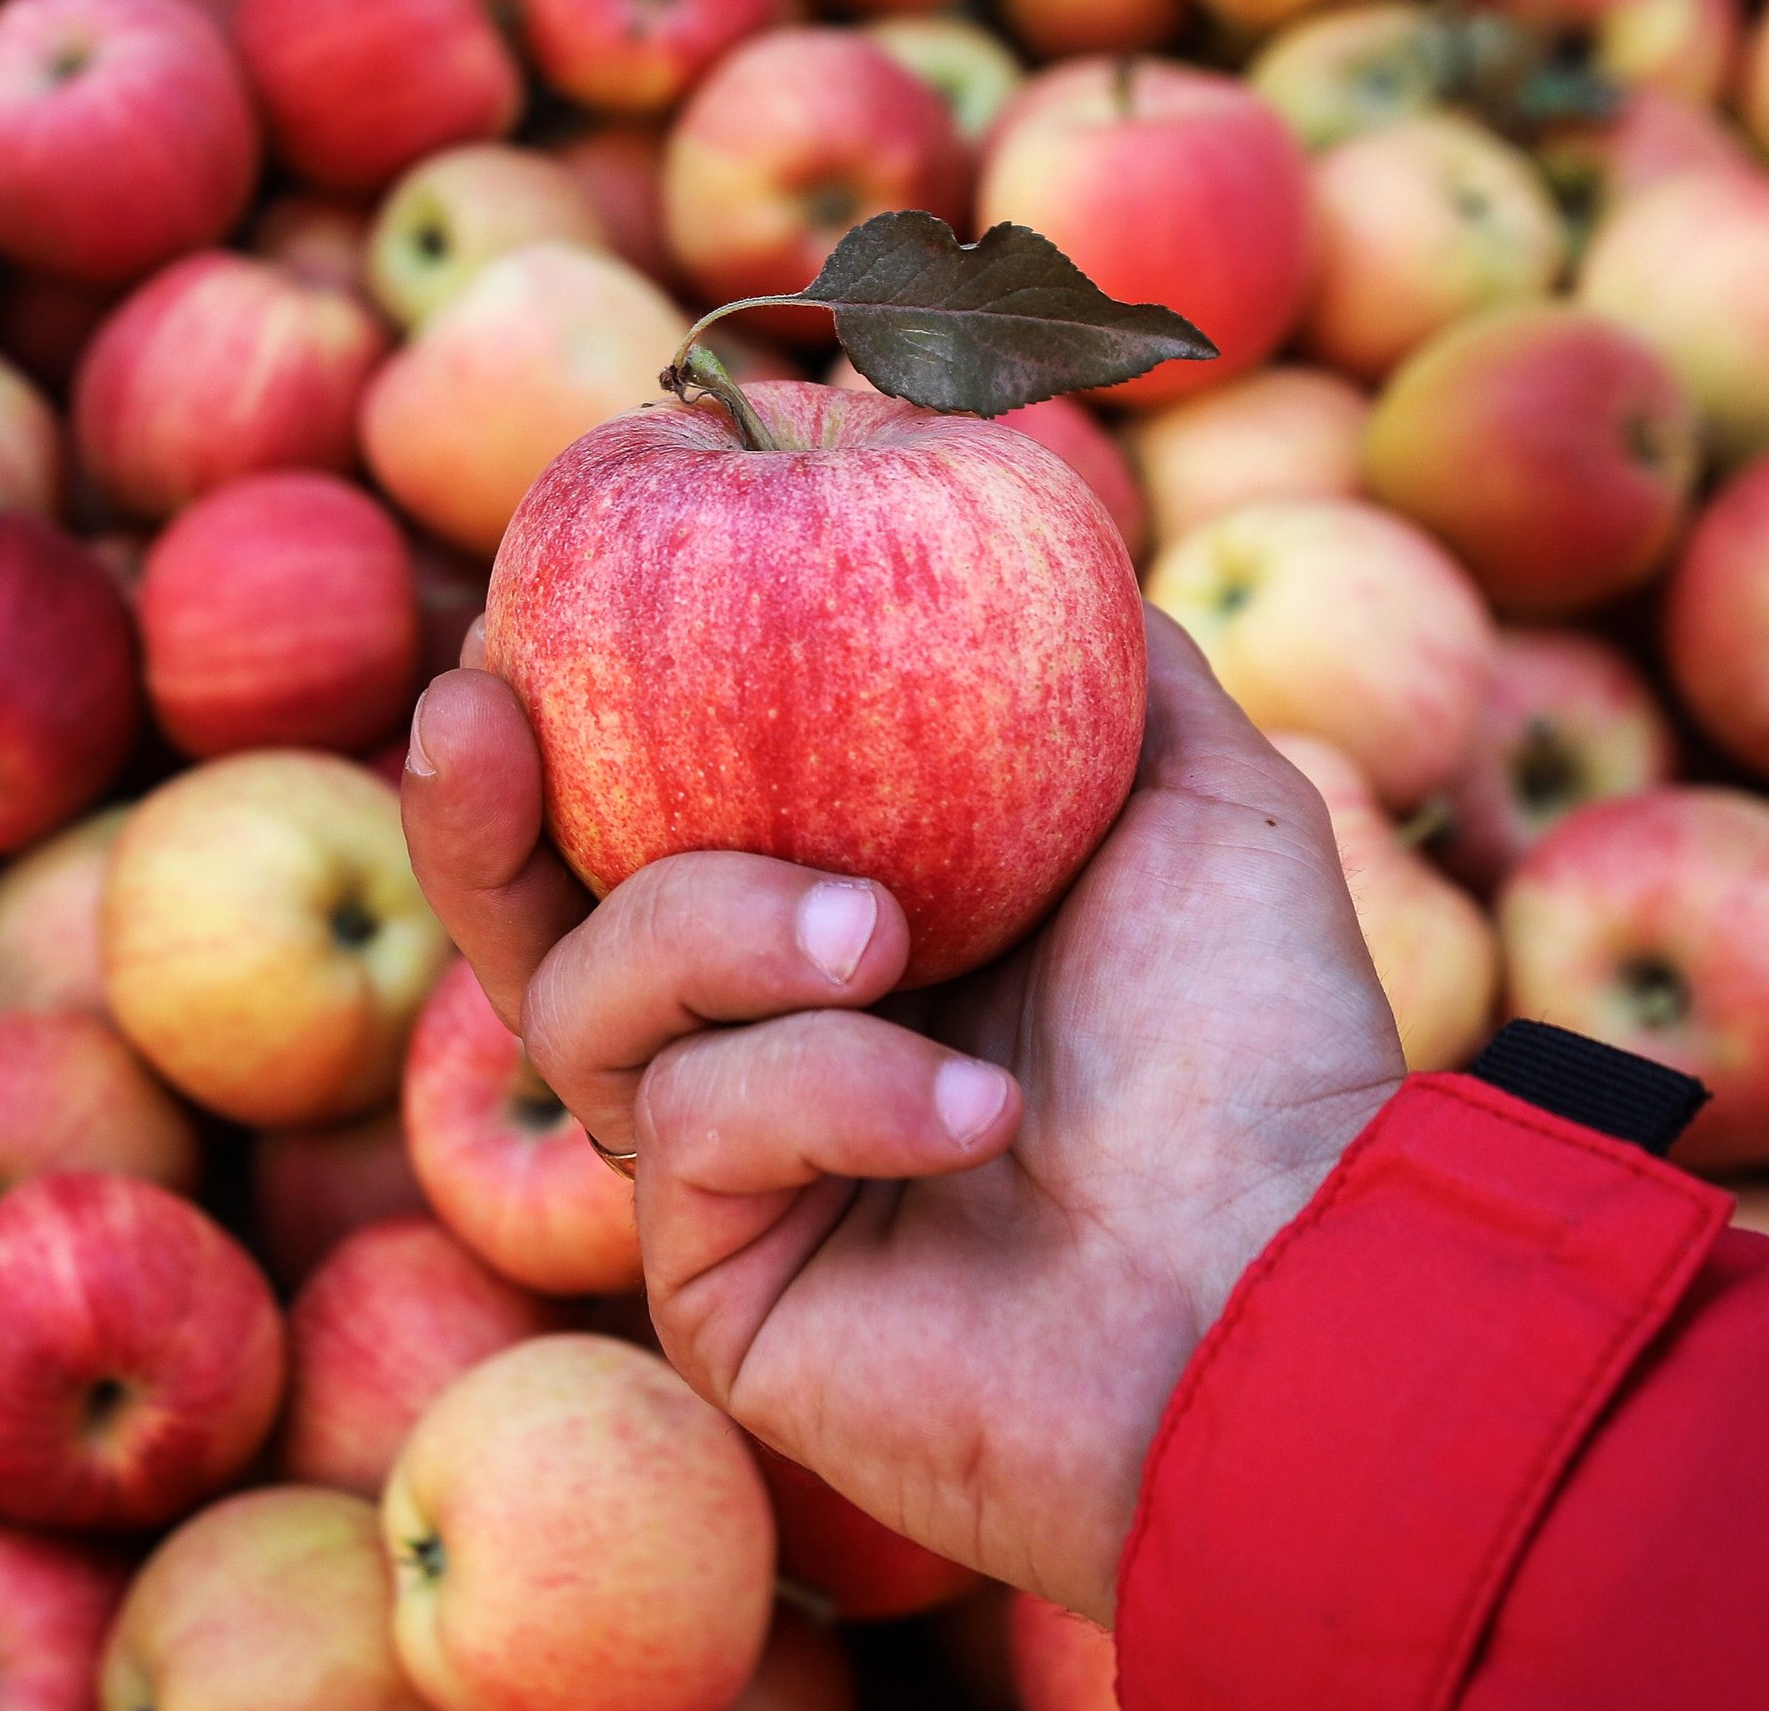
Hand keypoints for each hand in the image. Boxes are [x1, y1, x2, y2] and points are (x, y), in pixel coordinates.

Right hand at [400, 604, 1404, 1620]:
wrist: (1297, 1284)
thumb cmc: (1259, 1042)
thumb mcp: (1195, 787)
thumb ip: (1086, 644)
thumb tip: (1002, 480)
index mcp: (844, 925)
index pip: (646, 811)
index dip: (563, 710)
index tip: (524, 599)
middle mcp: (761, 1044)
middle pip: (532, 920)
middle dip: (471, 812)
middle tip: (473, 706)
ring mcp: (731, 1173)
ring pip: (586, 1006)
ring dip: (714, 931)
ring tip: (878, 934)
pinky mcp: (721, 1288)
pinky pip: (687, 1132)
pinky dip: (823, 1087)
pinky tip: (970, 1110)